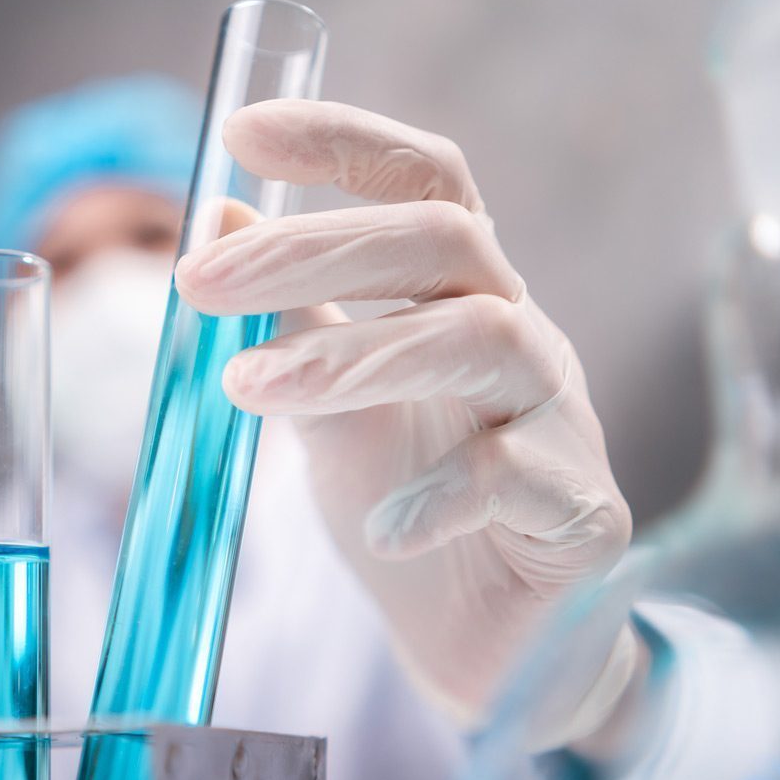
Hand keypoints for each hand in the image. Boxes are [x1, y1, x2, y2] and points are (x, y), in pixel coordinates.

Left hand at [175, 100, 636, 747]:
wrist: (484, 647)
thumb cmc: (412, 510)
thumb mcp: (331, 412)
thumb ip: (291, 324)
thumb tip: (213, 222)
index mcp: (464, 300)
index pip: (427, 183)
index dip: (344, 141)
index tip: (237, 132)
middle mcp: (523, 340)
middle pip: (446, 241)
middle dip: (314, 245)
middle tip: (197, 282)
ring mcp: (562, 420)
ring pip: (484, 340)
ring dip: (357, 355)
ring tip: (251, 388)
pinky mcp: (583, 512)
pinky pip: (515, 479)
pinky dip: (437, 497)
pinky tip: (380, 528)